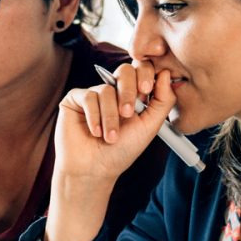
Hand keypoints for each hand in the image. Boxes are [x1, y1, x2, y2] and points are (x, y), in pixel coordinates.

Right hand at [52, 65, 175, 184]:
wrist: (94, 170)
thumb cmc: (121, 151)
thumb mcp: (149, 127)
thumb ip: (162, 100)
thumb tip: (165, 73)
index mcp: (134, 95)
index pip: (142, 70)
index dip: (145, 74)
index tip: (146, 90)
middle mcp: (114, 91)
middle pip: (124, 71)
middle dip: (128, 92)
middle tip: (128, 114)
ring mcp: (95, 94)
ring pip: (106, 90)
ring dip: (110, 116)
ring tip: (110, 137)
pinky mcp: (75, 99)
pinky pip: (88, 96)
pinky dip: (94, 116)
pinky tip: (95, 132)